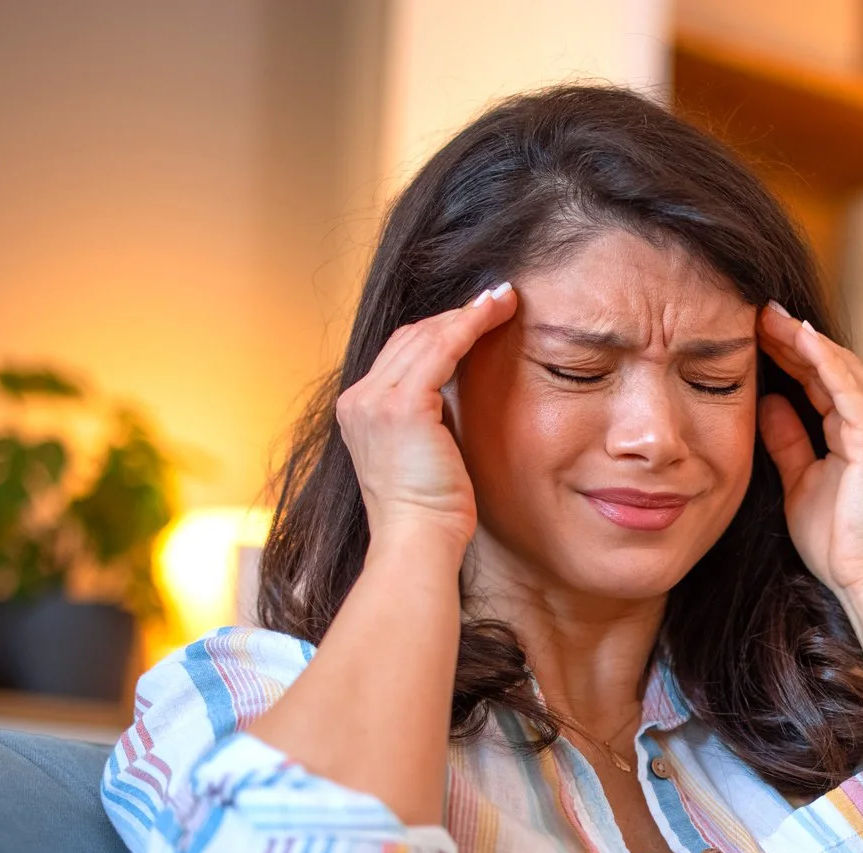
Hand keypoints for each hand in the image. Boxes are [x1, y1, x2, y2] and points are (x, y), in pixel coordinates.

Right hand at [334, 281, 516, 566]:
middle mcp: (358, 400)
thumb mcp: (423, 459)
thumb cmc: (430, 516)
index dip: (439, 333)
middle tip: (496, 299)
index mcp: (359, 412)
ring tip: (504, 299)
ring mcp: (375, 401)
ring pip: (425, 336)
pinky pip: (441, 348)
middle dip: (454, 316)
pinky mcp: (401, 405)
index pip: (399, 357)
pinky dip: (470, 325)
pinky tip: (497, 311)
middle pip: (408, 338)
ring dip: (467, 313)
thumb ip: (429, 424)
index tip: (474, 320)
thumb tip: (455, 402)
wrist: (416, 544)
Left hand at [757, 302, 862, 605]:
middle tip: (756, 310)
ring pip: (841, 368)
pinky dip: (822, 360)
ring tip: (767, 315)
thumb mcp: (801, 483)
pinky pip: (847, 388)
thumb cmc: (840, 545)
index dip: (792, 354)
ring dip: (803, 340)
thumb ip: (788, 442)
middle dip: (794, 338)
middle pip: (833, 366)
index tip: (756, 333)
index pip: (824, 381)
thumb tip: (767, 403)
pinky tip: (796, 337)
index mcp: (861, 434)